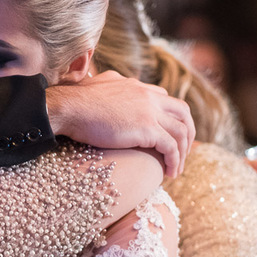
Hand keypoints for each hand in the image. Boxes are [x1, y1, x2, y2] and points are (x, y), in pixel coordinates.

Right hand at [45, 71, 193, 177]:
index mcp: (137, 86)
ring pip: (181, 132)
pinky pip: (171, 147)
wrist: (69, 107)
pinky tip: (170, 172)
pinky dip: (175, 160)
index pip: (165, 98)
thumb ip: (107, 85)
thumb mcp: (96, 84)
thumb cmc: (74, 100)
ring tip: (177, 169)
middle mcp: (148, 95)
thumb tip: (100, 83)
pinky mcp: (147, 129)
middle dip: (188, 134)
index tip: (168, 135)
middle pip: (183, 113)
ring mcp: (150, 112)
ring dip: (183, 152)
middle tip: (182, 153)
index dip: (170, 118)